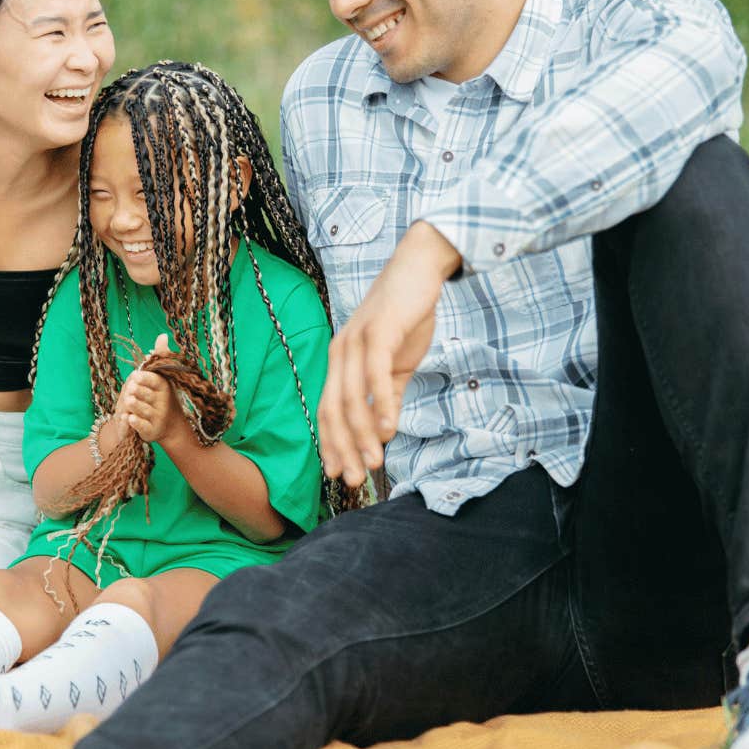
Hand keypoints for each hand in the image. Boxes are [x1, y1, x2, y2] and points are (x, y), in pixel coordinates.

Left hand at [118, 334, 189, 444]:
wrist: (169, 424)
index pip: (152, 380)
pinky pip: (141, 425)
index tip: (135, 376)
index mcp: (163, 387)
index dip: (143, 378)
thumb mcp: (162, 376)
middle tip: (131, 389)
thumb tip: (162, 335)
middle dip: (136, 392)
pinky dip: (134, 422)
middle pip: (145, 394)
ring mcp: (157, 417)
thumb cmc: (161, 396)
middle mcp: (162, 402)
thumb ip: (160, 356)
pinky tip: (128, 418)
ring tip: (129, 402)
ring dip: (133, 405)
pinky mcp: (151, 431)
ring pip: (141, 409)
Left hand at [319, 222, 457, 487]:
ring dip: (362, 434)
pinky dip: (381, 404)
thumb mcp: (396, 362)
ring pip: (352, 397)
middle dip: (344, 449)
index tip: (340, 475)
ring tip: (374, 461)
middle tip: (356, 480)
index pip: (328, 410)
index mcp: (340, 360)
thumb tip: (385, 430)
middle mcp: (341, 352)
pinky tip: (389, 429)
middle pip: (334, 410)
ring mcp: (356, 341)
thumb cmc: (407, 316)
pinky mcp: (378, 331)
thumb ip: (388, 394)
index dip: (331, 444)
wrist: (420, 268)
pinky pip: (375, 375)